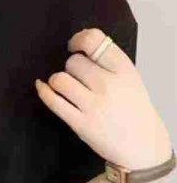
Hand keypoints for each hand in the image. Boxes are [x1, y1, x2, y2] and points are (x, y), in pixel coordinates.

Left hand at [34, 27, 172, 169]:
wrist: (140, 143)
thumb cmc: (131, 108)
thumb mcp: (130, 77)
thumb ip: (108, 60)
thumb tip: (79, 42)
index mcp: (123, 69)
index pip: (93, 40)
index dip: (78, 40)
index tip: (74, 46)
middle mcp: (108, 85)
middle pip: (73, 62)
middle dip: (71, 67)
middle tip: (78, 78)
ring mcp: (93, 105)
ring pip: (60, 79)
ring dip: (57, 80)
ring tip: (65, 87)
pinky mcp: (80, 123)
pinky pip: (53, 101)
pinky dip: (44, 91)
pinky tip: (43, 86)